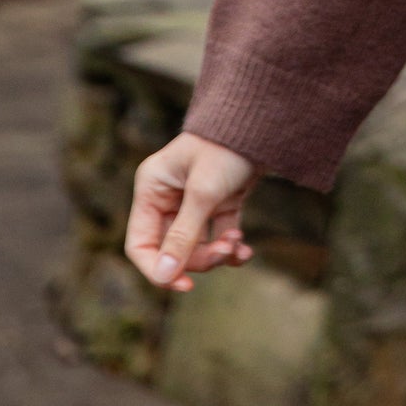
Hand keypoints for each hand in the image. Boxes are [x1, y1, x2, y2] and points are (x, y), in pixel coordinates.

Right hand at [124, 132, 259, 291]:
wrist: (264, 119)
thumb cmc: (227, 147)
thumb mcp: (203, 193)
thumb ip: (183, 236)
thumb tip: (165, 276)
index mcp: (151, 190)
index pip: (140, 244)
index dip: (158, 270)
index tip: (183, 285)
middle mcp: (167, 197)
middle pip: (172, 250)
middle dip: (200, 258)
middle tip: (226, 251)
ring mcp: (193, 201)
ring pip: (197, 247)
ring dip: (217, 253)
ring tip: (238, 244)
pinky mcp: (219, 203)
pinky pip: (217, 237)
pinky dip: (230, 247)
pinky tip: (245, 250)